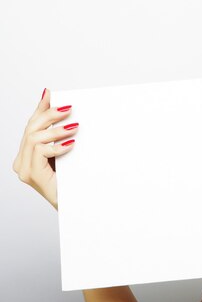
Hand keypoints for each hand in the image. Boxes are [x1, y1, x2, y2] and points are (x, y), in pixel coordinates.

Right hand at [12, 88, 78, 209]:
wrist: (79, 207)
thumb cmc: (76, 182)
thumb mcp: (69, 153)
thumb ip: (63, 136)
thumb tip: (66, 111)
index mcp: (28, 155)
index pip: (31, 126)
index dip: (40, 109)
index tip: (50, 94)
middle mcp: (21, 161)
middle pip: (31, 129)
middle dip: (49, 114)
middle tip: (69, 108)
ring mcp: (24, 170)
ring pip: (33, 138)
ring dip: (55, 130)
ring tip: (75, 127)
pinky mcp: (31, 176)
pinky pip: (40, 153)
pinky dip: (56, 146)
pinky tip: (71, 144)